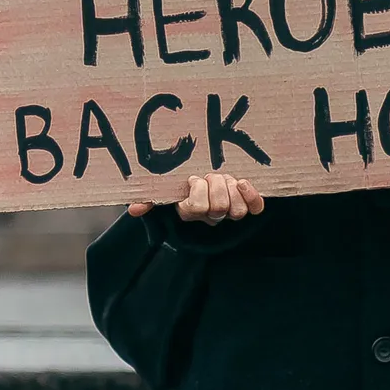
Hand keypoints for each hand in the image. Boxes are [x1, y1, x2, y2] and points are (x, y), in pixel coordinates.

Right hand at [129, 174, 265, 225]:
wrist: (205, 179)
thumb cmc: (181, 185)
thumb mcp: (164, 192)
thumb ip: (149, 199)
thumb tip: (133, 208)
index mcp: (190, 211)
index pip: (195, 209)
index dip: (197, 193)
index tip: (193, 178)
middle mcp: (211, 215)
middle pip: (218, 208)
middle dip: (215, 186)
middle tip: (210, 175)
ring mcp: (230, 212)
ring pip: (237, 210)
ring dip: (232, 189)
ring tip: (225, 177)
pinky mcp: (247, 206)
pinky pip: (255, 208)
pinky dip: (251, 196)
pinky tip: (243, 182)